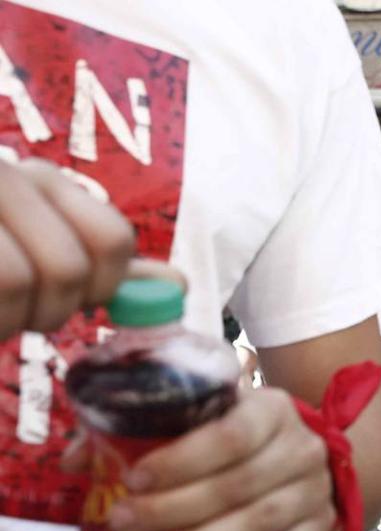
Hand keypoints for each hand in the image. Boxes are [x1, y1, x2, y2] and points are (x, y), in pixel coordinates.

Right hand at [0, 157, 144, 338]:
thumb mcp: (41, 256)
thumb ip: (103, 266)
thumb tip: (177, 282)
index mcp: (42, 180)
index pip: (112, 239)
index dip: (102, 286)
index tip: (71, 299)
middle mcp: (5, 175)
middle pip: (68, 267)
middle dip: (50, 313)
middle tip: (21, 314)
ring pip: (16, 281)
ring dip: (9, 320)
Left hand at [66, 386, 336, 530]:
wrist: (302, 463)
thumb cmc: (237, 439)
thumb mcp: (201, 418)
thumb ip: (142, 430)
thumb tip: (75, 462)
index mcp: (271, 409)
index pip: (231, 434)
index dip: (181, 460)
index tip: (133, 480)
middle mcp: (302, 447)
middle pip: (239, 484)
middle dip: (175, 509)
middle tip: (123, 525)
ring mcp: (316, 491)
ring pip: (260, 522)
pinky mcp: (320, 529)